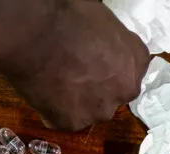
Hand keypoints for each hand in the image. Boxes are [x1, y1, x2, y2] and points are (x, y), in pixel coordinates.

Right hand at [2, 0, 150, 130]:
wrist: (33, 32)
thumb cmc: (67, 15)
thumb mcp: (103, 20)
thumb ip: (112, 42)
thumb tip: (104, 45)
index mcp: (136, 61)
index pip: (129, 70)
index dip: (109, 66)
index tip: (93, 60)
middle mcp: (125, 91)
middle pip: (112, 94)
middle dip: (96, 87)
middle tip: (73, 71)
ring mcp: (99, 111)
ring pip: (89, 110)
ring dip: (76, 101)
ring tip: (54, 80)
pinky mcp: (73, 123)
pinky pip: (63, 118)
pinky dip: (53, 109)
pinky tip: (42, 90)